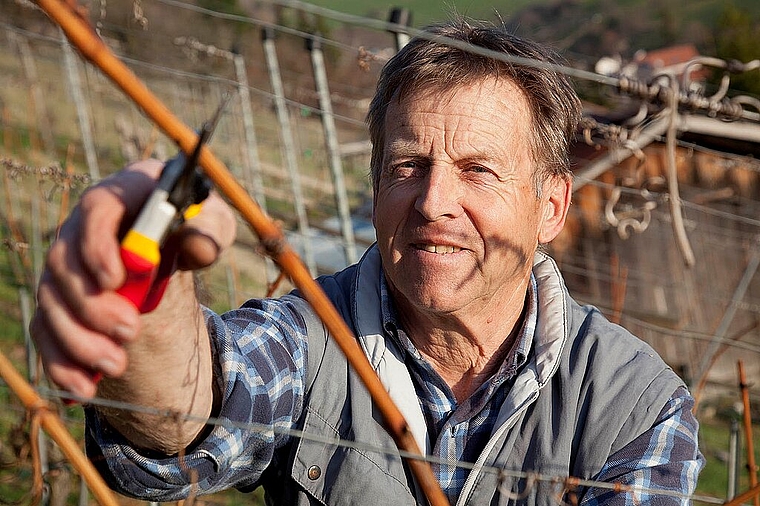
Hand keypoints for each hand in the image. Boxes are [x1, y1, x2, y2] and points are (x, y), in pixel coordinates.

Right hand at [30, 159, 235, 399]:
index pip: (97, 209)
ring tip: (117, 365)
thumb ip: (210, 230)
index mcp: (121, 196)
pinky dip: (63, 364)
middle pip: (65, 263)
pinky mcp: (61, 302)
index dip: (98, 244)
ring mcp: (67, 267)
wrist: (173, 248)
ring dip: (80, 340)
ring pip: (51, 303)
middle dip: (93, 304)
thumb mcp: (212, 223)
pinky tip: (85, 388)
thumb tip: (199, 245)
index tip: (116, 278)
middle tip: (132, 331)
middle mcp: (82, 228)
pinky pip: (47, 333)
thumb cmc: (193, 226)